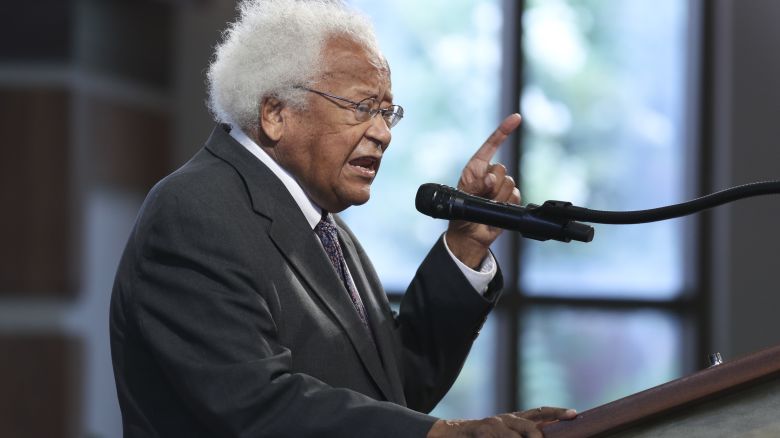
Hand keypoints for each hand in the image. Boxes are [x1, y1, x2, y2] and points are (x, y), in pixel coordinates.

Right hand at [427, 407, 576, 437]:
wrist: (452, 434)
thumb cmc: (483, 437)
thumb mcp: (505, 433)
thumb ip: (524, 431)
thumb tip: (544, 433)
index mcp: (515, 419)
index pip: (541, 412)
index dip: (558, 412)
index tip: (575, 414)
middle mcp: (506, 419)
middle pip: (530, 427)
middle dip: (539, 437)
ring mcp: (494, 425)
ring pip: (517, 435)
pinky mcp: (482, 432)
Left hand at [446, 114, 522, 267]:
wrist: (470, 235)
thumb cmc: (460, 214)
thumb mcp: (462, 200)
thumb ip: (476, 187)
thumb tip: (491, 178)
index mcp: (476, 168)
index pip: (491, 145)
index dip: (503, 131)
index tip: (516, 118)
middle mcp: (489, 174)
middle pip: (501, 169)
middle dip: (492, 184)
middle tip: (482, 196)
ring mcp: (500, 186)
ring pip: (509, 183)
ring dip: (498, 196)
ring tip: (487, 205)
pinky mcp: (510, 198)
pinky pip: (515, 195)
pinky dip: (506, 202)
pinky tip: (497, 208)